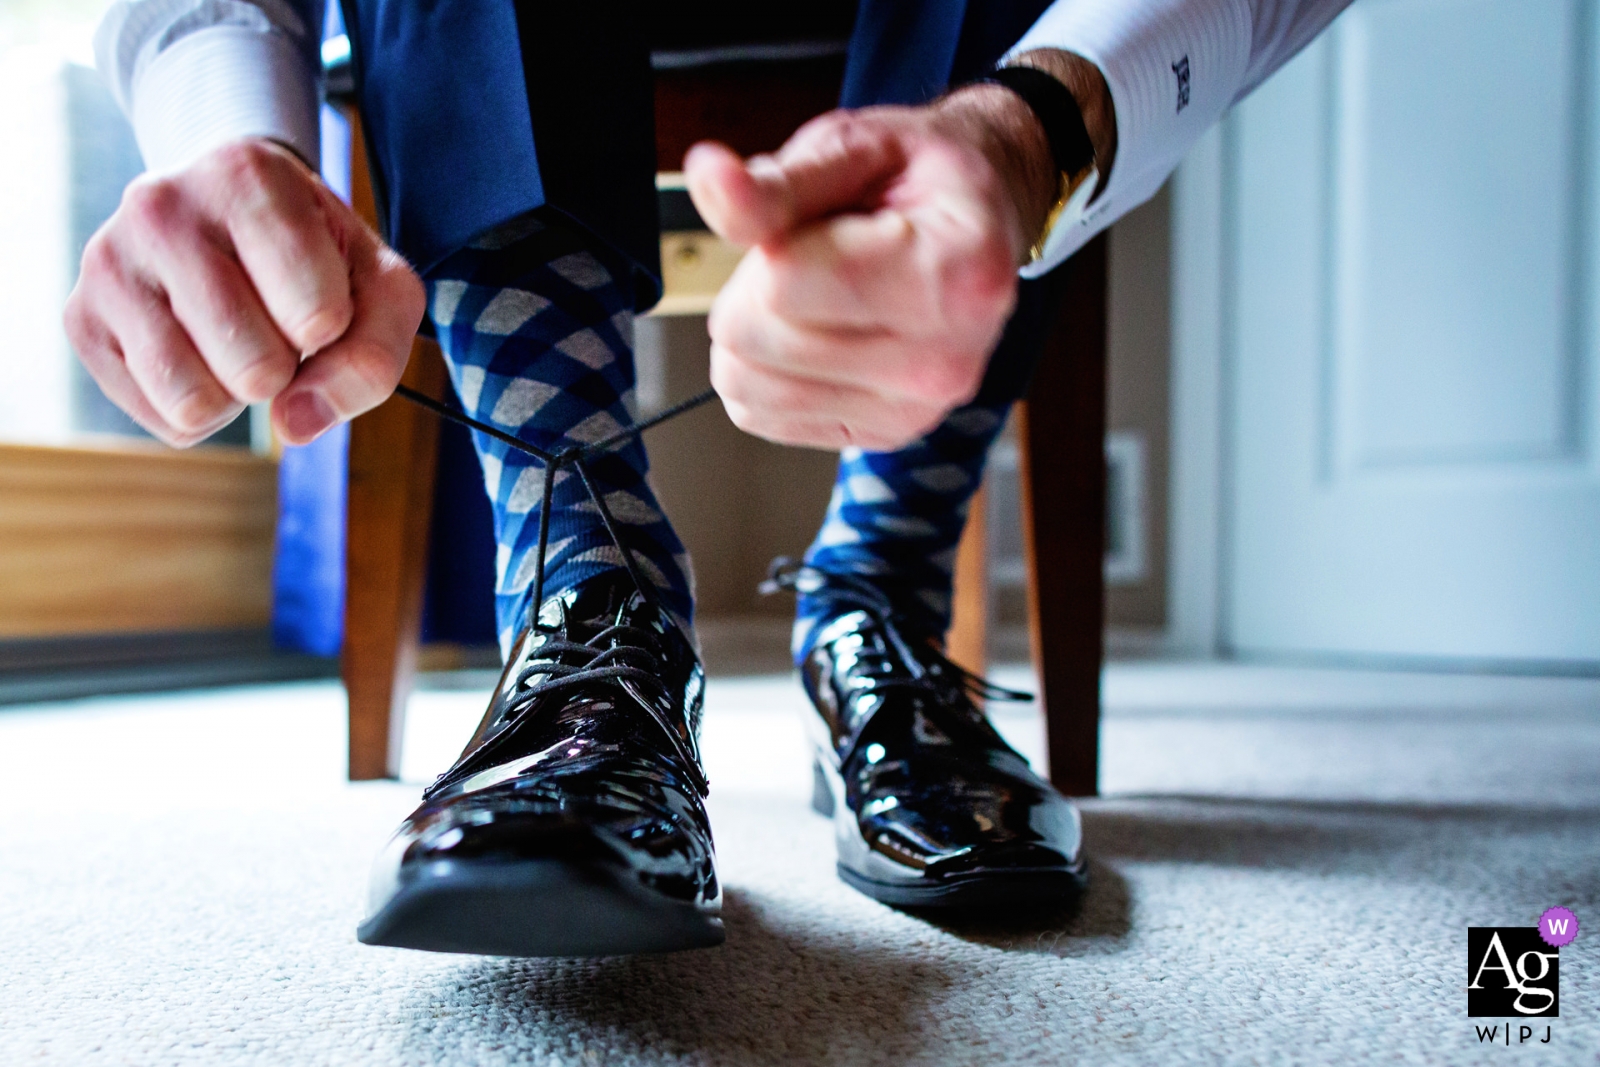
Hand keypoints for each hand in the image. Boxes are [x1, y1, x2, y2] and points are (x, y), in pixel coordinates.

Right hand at [64, 137, 424, 447]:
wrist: (234, 215)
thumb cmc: (320, 257)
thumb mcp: (380, 288)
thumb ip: (373, 357)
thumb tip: (295, 423)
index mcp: (247, 176)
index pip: (318, 317)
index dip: (334, 328)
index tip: (322, 294)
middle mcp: (162, 207)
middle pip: (256, 368)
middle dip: (286, 366)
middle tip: (275, 319)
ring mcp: (110, 262)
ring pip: (196, 400)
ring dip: (239, 394)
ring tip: (239, 338)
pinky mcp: (81, 318)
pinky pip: (164, 419)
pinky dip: (202, 410)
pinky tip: (202, 352)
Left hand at [684, 52, 1110, 451]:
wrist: (983, 219)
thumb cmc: (923, 180)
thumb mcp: (854, 149)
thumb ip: (776, 182)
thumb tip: (711, 180)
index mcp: (956, 274)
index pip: (783, 284)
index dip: (767, 244)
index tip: (810, 222)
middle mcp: (945, 360)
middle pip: (758, 340)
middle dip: (754, 289)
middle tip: (809, 256)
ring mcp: (916, 410)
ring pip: (749, 387)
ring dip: (755, 332)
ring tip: (814, 294)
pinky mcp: (885, 436)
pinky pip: (764, 416)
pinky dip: (768, 372)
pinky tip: (818, 333)